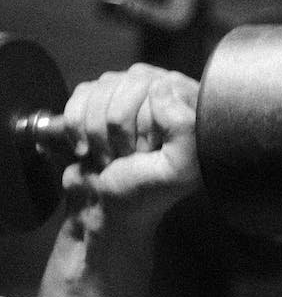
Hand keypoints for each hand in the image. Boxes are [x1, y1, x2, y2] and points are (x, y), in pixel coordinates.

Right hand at [59, 64, 200, 215]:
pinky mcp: (97, 100)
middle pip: (127, 85)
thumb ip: (185, 128)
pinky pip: (79, 96)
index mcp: (189, 108)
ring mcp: (127, 93)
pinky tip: (89, 148)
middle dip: (120, 130)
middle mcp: (161, 93)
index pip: (157, 87)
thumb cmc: (145, 193)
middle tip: (128, 156)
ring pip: (101, 89)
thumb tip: (161, 85)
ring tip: (111, 155)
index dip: (146, 123)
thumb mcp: (179, 169)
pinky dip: (77, 127)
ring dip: (98, 132)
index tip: (148, 152)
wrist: (106, 211)